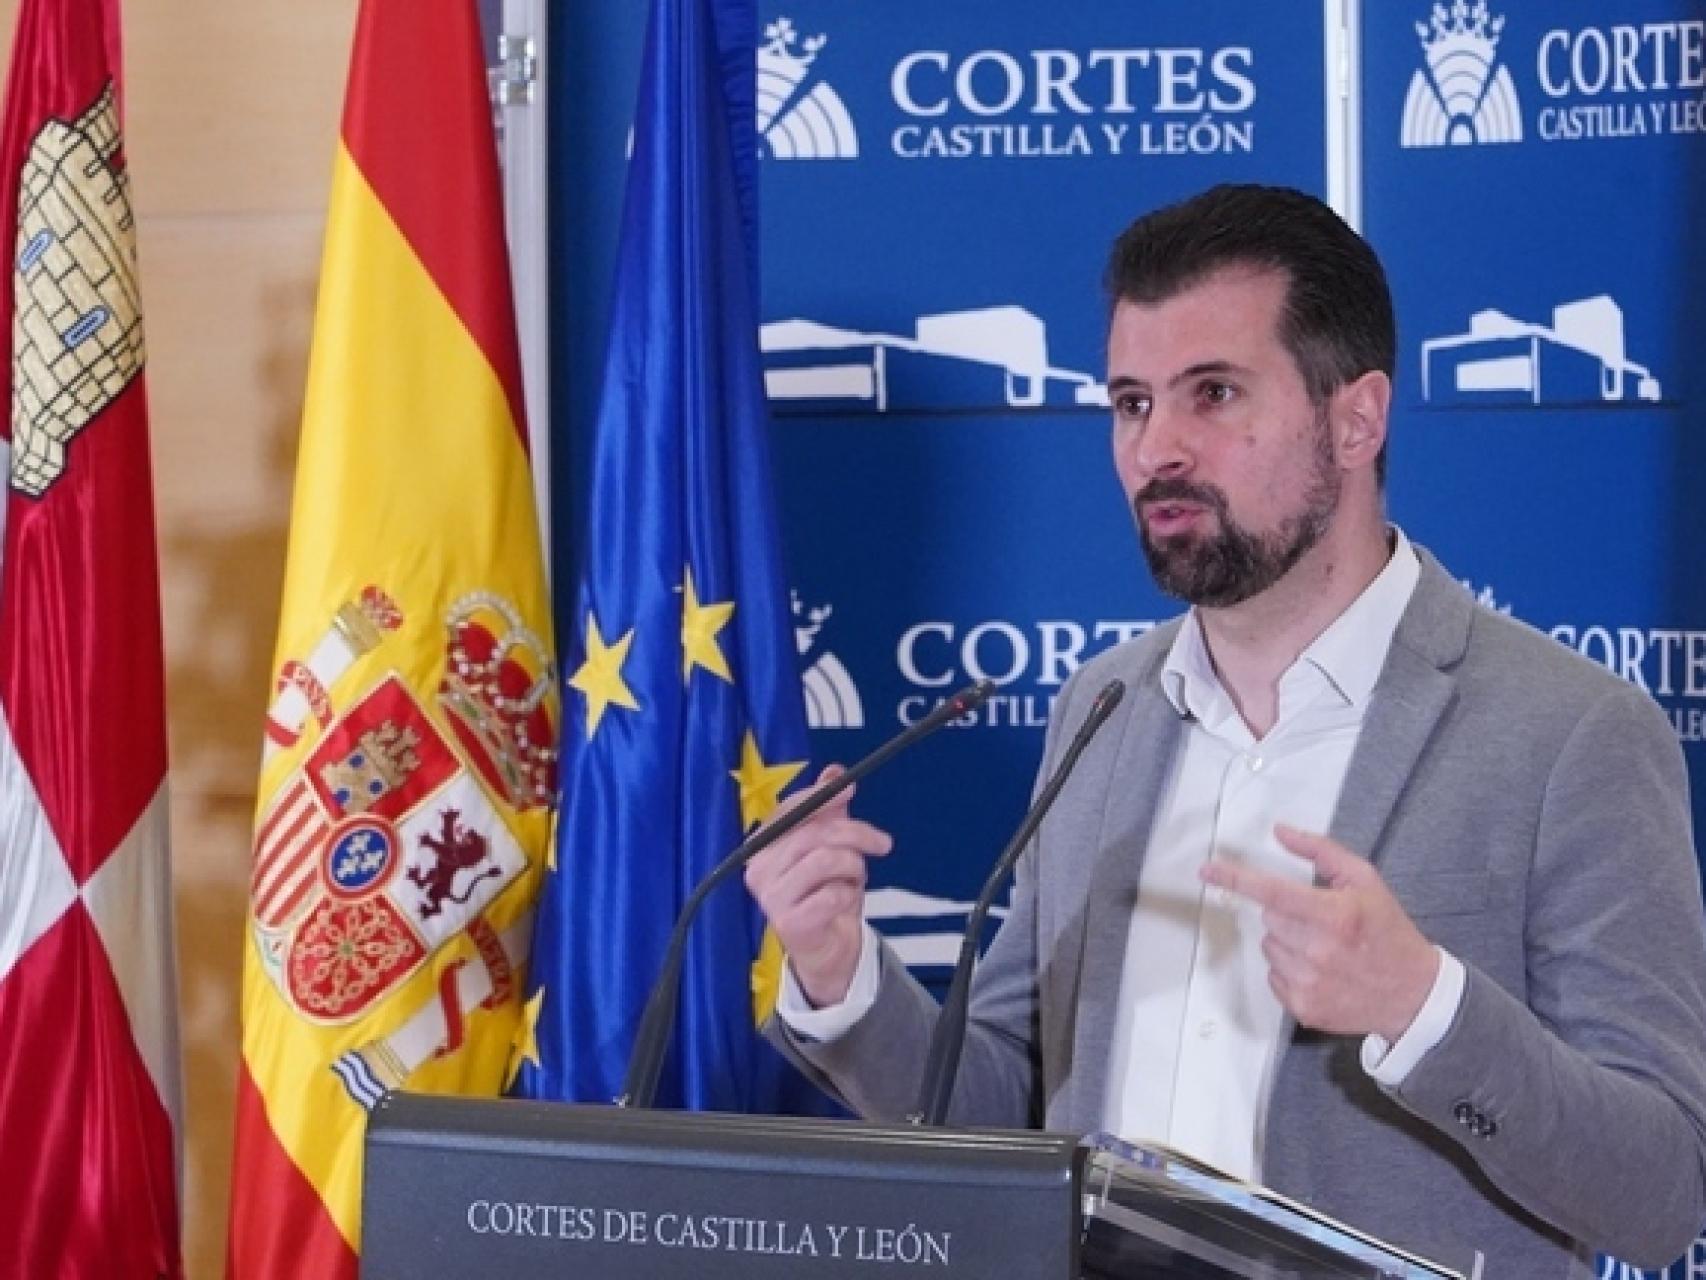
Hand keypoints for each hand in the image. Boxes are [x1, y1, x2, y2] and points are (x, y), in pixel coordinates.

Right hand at [743, 765, 892, 1007]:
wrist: (826, 949)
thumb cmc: (823, 895)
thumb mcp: (829, 847)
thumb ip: (829, 810)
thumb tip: (835, 772)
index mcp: (764, 846)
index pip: (789, 810)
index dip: (821, 795)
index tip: (850, 788)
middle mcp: (760, 869)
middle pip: (814, 834)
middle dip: (856, 834)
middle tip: (881, 842)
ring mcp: (771, 897)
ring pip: (826, 860)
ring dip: (853, 868)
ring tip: (855, 879)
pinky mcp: (789, 923)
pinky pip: (832, 895)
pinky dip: (848, 896)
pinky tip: (843, 903)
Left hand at [1198, 824, 1439, 1042]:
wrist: (1413, 994)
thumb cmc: (1388, 931)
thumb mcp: (1365, 880)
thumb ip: (1321, 851)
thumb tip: (1280, 832)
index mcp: (1334, 916)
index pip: (1271, 892)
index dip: (1236, 879)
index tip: (1207, 869)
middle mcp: (1317, 951)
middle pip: (1269, 919)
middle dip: (1287, 914)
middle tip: (1320, 921)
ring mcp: (1308, 983)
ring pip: (1269, 946)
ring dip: (1288, 942)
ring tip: (1325, 948)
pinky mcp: (1303, 1008)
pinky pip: (1274, 976)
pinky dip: (1290, 970)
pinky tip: (1321, 971)